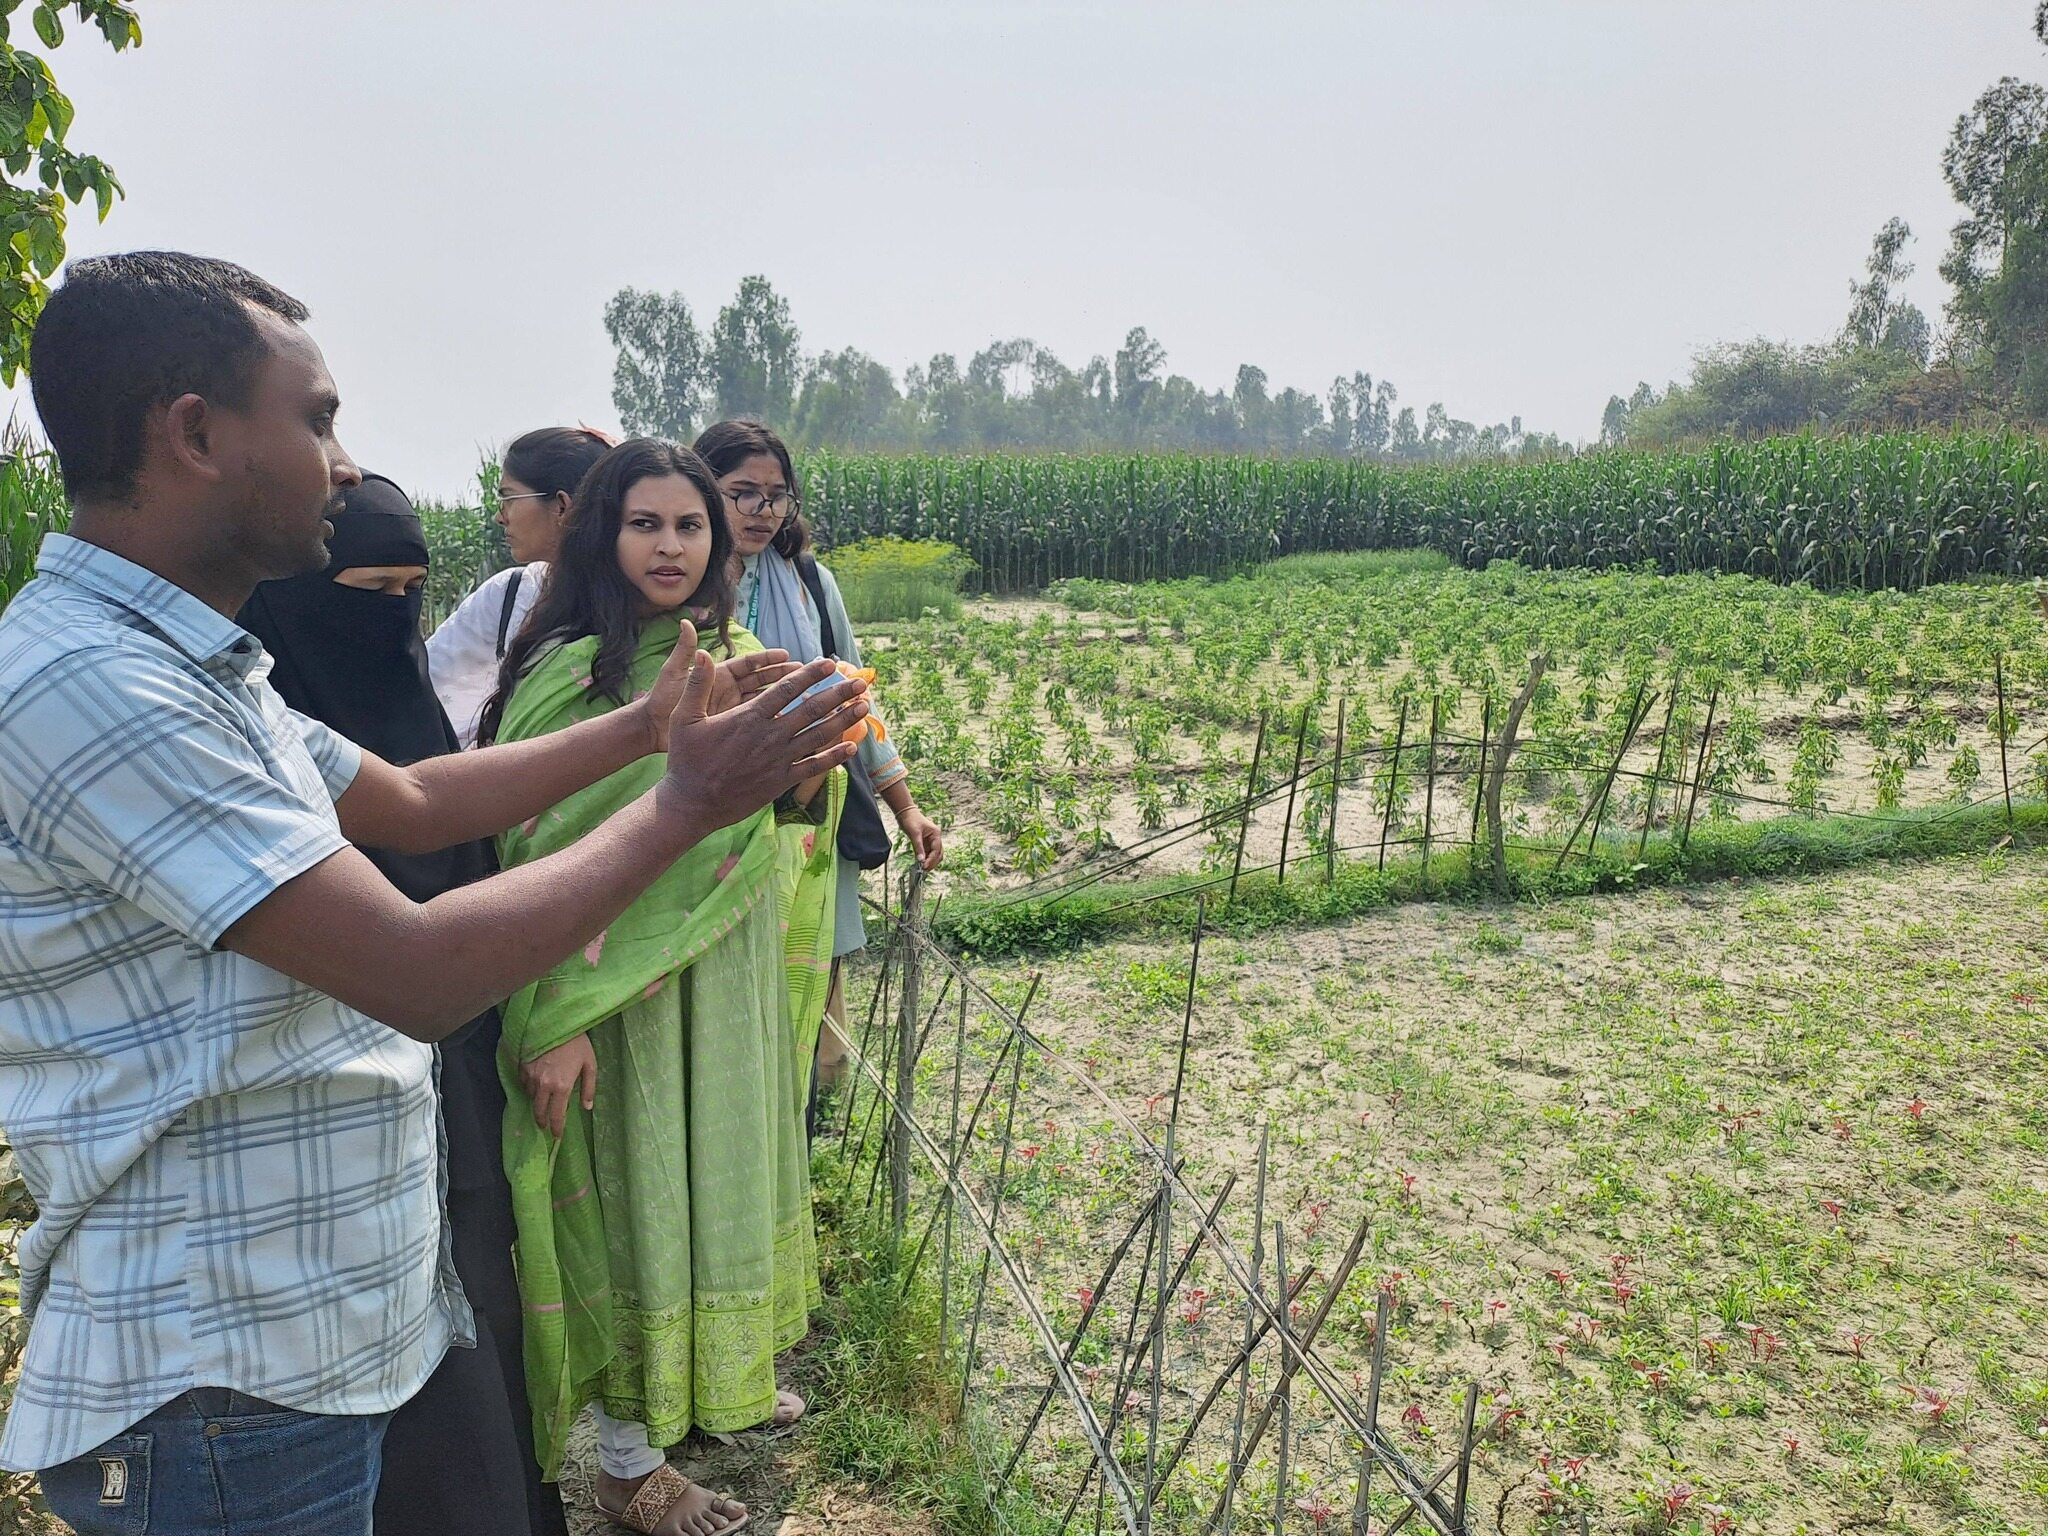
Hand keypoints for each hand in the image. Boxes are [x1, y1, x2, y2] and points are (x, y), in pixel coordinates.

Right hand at [521, 1032, 597, 1138]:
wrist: (558, 1020)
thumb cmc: (578, 1042)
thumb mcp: (590, 1064)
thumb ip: (589, 1088)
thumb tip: (587, 1107)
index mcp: (562, 1086)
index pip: (556, 1116)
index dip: (556, 1128)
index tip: (557, 1135)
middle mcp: (543, 1085)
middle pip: (539, 1111)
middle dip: (543, 1121)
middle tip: (546, 1126)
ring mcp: (530, 1075)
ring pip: (531, 1097)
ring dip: (537, 1103)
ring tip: (543, 1104)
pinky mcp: (523, 1066)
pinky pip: (523, 1083)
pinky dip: (529, 1088)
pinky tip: (536, 1087)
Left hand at [636, 624, 796, 749]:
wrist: (651, 731)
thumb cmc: (660, 701)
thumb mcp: (673, 674)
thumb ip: (685, 651)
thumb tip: (687, 622)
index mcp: (717, 675)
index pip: (748, 664)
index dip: (768, 660)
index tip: (788, 656)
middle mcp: (727, 690)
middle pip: (761, 680)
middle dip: (783, 676)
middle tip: (806, 674)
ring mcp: (730, 709)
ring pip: (762, 701)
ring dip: (782, 698)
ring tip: (805, 697)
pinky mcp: (728, 726)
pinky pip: (754, 722)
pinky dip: (771, 721)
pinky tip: (788, 723)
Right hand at [658, 653, 870, 833]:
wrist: (692, 803)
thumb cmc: (686, 760)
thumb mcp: (684, 718)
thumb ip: (697, 685)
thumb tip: (700, 653)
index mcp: (749, 717)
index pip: (786, 690)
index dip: (810, 674)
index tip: (829, 663)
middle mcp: (769, 736)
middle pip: (811, 710)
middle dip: (839, 694)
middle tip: (860, 682)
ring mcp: (778, 760)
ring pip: (818, 736)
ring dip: (844, 720)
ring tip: (864, 707)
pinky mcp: (781, 782)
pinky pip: (813, 767)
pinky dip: (834, 757)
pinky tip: (852, 747)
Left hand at [896, 804, 944, 870]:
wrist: (905, 813)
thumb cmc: (911, 820)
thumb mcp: (914, 834)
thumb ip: (918, 847)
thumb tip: (920, 860)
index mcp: (936, 834)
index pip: (937, 850)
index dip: (931, 860)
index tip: (924, 866)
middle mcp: (935, 838)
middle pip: (938, 854)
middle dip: (932, 862)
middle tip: (924, 870)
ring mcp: (931, 841)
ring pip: (934, 855)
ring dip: (929, 862)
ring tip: (922, 869)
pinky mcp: (925, 843)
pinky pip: (927, 853)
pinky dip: (925, 859)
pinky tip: (920, 864)